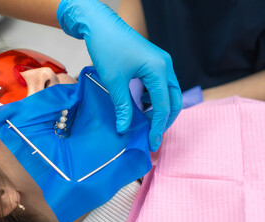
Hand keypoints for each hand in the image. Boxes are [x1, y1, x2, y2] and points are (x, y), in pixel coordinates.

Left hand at [57, 0, 181, 150]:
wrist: (100, 24)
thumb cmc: (107, 48)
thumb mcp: (114, 81)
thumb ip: (123, 107)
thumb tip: (124, 129)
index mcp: (159, 69)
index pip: (163, 106)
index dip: (157, 127)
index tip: (151, 143)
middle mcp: (165, 66)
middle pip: (174, 100)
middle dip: (164, 120)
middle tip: (152, 136)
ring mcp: (161, 63)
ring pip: (168, 94)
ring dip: (159, 109)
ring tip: (145, 123)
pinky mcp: (154, 63)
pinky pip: (160, 86)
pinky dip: (154, 99)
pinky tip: (141, 105)